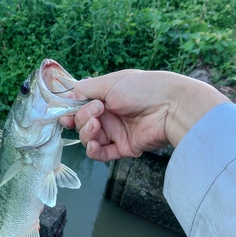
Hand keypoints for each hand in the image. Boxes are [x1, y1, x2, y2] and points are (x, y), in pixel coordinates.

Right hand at [61, 70, 228, 161]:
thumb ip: (86, 89)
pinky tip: (94, 144)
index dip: (70, 111)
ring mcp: (115, 132)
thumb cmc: (142, 89)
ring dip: (87, 133)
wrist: (170, 107)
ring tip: (98, 125)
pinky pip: (101, 154)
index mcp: (105, 96)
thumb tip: (70, 94)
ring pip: (88, 138)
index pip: (80, 106)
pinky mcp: (123, 147)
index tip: (65, 113)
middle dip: (82, 118)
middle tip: (97, 111)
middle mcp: (109, 115)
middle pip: (82, 123)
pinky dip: (94, 150)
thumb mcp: (110, 83)